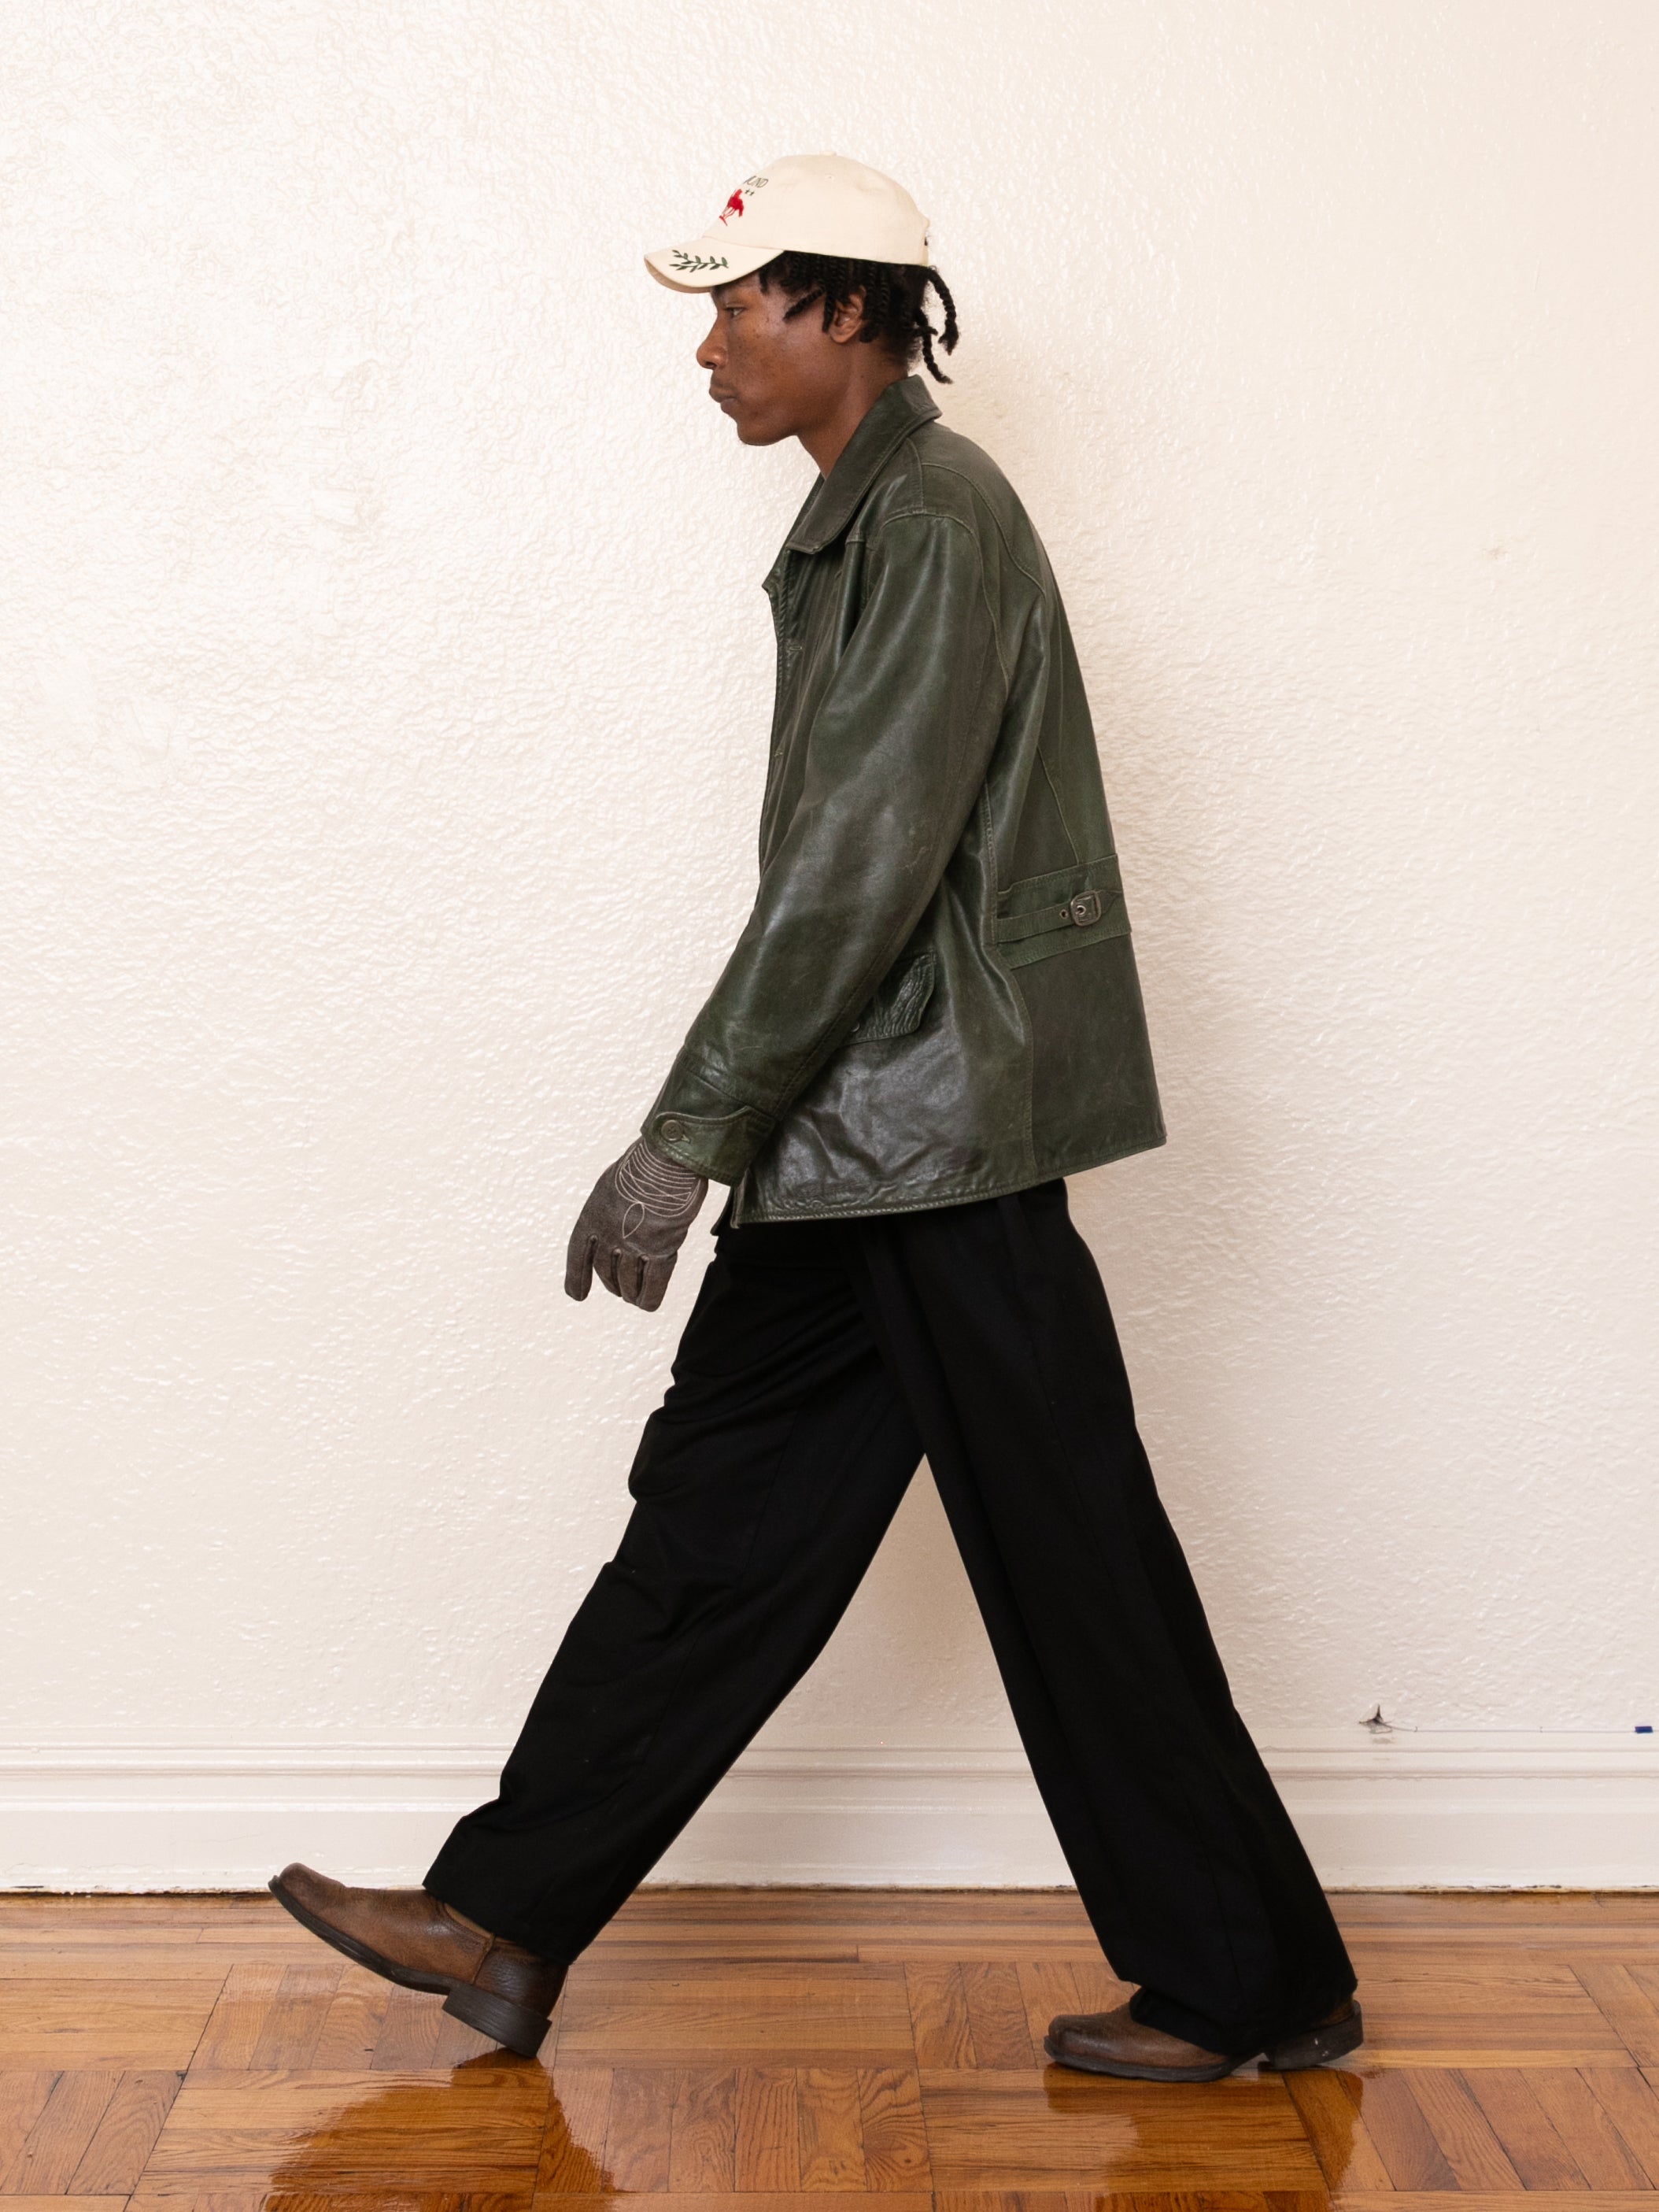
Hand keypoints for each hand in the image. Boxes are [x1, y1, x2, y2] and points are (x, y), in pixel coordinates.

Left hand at [564, 1138, 707, 1310]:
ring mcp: (634, 1244)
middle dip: (613, 1284)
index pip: (578, 1255)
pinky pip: (652, 1286)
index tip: (577, 1296)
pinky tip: (647, 1304)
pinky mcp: (661, 1250)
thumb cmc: (646, 1164)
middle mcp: (608, 1234)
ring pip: (628, 1283)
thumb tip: (617, 1226)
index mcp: (592, 1216)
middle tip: (620, 1290)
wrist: (668, 1158)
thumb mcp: (615, 1184)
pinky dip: (649, 1298)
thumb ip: (612, 1209)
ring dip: (630, 1292)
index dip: (577, 1278)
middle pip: (607, 1272)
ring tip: (633, 1297)